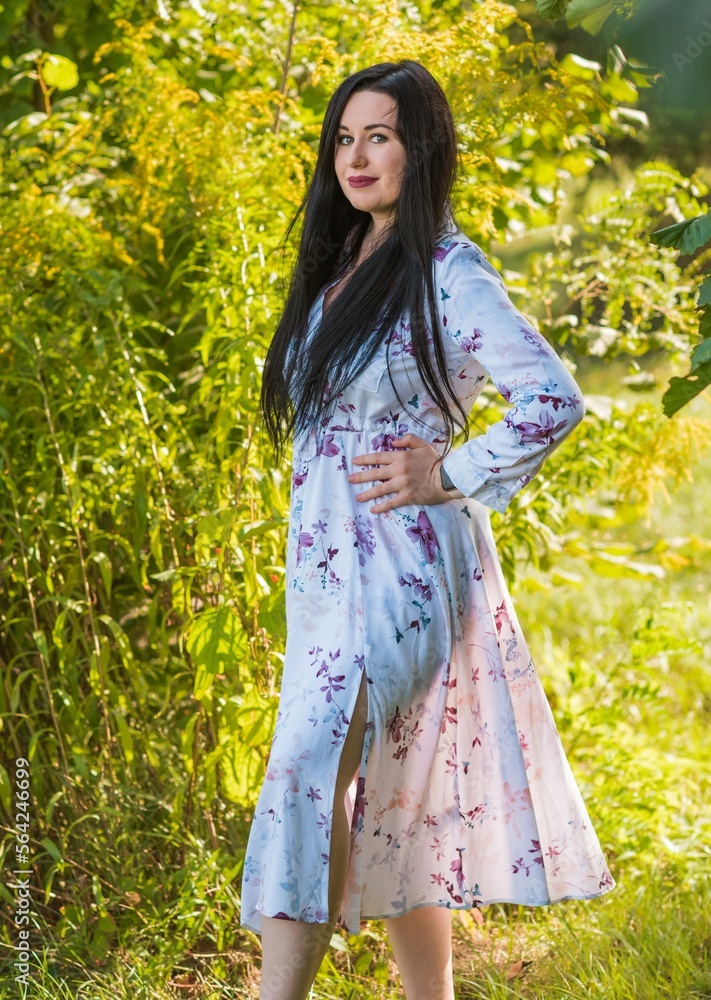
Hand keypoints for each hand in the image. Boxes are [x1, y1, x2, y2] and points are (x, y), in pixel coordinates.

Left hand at [347, 433, 464, 513]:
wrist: (447, 478)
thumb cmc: (436, 461)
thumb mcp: (423, 445)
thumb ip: (408, 440)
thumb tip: (393, 441)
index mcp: (401, 456)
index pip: (378, 457)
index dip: (365, 459)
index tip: (354, 462)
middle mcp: (398, 470)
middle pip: (375, 473)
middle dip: (360, 476)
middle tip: (350, 479)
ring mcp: (402, 484)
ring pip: (380, 489)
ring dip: (367, 494)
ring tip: (358, 497)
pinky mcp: (407, 497)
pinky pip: (391, 503)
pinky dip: (381, 507)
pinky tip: (373, 510)